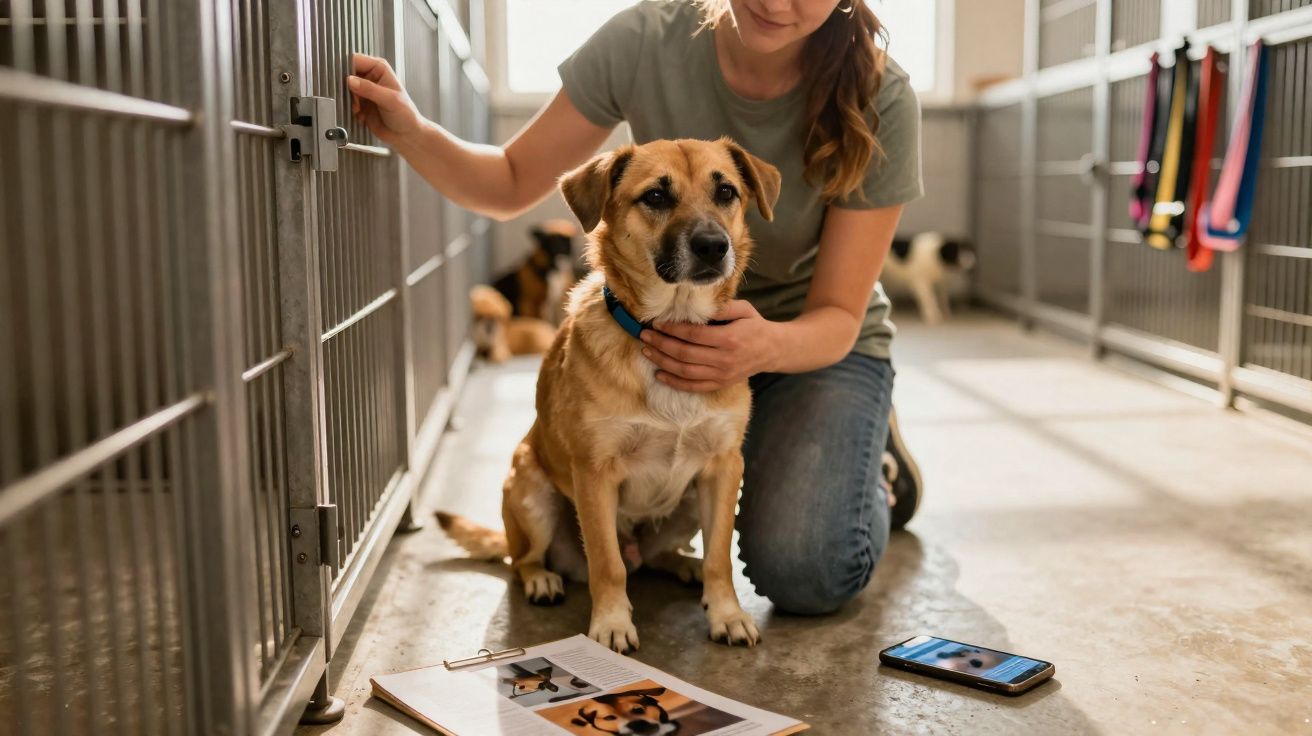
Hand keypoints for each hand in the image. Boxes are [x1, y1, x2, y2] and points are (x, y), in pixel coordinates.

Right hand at [347, 53, 423, 144]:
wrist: (406, 135)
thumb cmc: (406, 115)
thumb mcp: (390, 99)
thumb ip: (369, 89)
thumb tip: (350, 80)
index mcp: (379, 68)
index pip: (356, 60)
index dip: (346, 68)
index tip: (344, 81)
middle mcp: (369, 77)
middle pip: (346, 74)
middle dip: (346, 87)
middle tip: (354, 100)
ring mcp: (363, 90)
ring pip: (345, 90)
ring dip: (348, 100)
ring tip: (358, 109)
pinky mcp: (359, 103)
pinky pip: (346, 102)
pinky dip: (350, 109)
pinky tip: (361, 116)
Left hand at [639, 300, 779, 392]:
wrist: (773, 350)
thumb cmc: (755, 325)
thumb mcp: (743, 309)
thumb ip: (721, 307)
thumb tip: (695, 305)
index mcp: (729, 338)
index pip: (694, 335)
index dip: (673, 329)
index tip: (657, 322)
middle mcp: (724, 359)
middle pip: (685, 353)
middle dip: (661, 344)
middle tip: (645, 335)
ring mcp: (722, 375)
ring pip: (685, 371)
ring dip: (662, 362)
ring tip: (647, 351)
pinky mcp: (720, 384)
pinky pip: (693, 387)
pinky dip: (674, 382)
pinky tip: (659, 374)